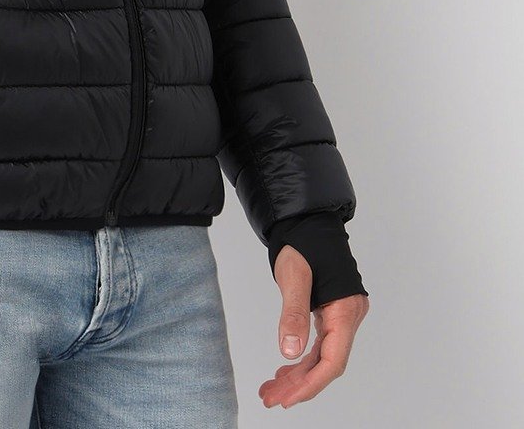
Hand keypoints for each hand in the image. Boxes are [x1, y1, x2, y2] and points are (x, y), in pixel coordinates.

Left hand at [259, 244, 369, 407]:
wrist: (305, 220)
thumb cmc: (302, 242)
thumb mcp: (293, 276)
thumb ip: (293, 313)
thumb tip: (289, 352)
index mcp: (345, 311)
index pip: (332, 360)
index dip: (311, 383)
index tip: (289, 399)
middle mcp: (348, 317)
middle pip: (326, 363)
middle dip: (299, 384)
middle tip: (271, 399)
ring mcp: (340, 316)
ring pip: (321, 356)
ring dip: (297, 375)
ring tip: (271, 390)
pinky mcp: (330, 313)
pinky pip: (318, 345)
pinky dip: (301, 359)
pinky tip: (284, 370)